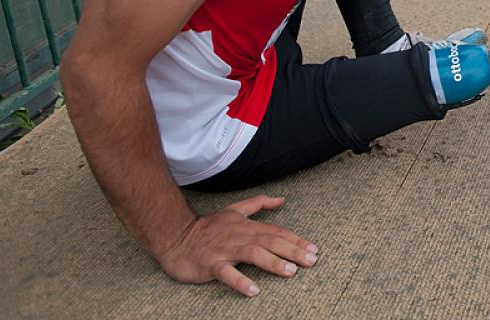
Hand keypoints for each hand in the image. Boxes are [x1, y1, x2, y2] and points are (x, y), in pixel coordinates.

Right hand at [157, 195, 317, 297]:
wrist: (176, 237)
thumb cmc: (208, 227)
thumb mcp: (235, 210)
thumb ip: (258, 204)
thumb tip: (281, 199)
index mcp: (247, 226)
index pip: (277, 231)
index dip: (296, 240)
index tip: (313, 249)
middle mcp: (239, 236)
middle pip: (271, 241)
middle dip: (293, 251)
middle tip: (311, 261)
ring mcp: (225, 249)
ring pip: (253, 254)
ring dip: (273, 262)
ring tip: (290, 272)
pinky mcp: (211, 264)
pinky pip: (227, 273)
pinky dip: (240, 281)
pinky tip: (254, 291)